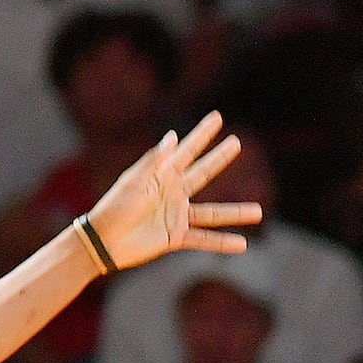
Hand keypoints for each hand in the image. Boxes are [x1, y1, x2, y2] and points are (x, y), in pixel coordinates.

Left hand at [83, 110, 260, 269]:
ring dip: (235, 212)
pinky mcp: (175, 237)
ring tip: (259, 211)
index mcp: (162, 175)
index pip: (187, 151)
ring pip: (213, 213)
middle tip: (237, 143)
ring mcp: (176, 215)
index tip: (217, 117)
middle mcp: (173, 193)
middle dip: (219, 158)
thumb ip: (155, 161)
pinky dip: (222, 243)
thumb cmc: (114, 207)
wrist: (102, 240)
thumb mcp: (134, 182)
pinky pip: (204, 240)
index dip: (202, 134)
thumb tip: (173, 137)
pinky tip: (242, 245)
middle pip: (203, 173)